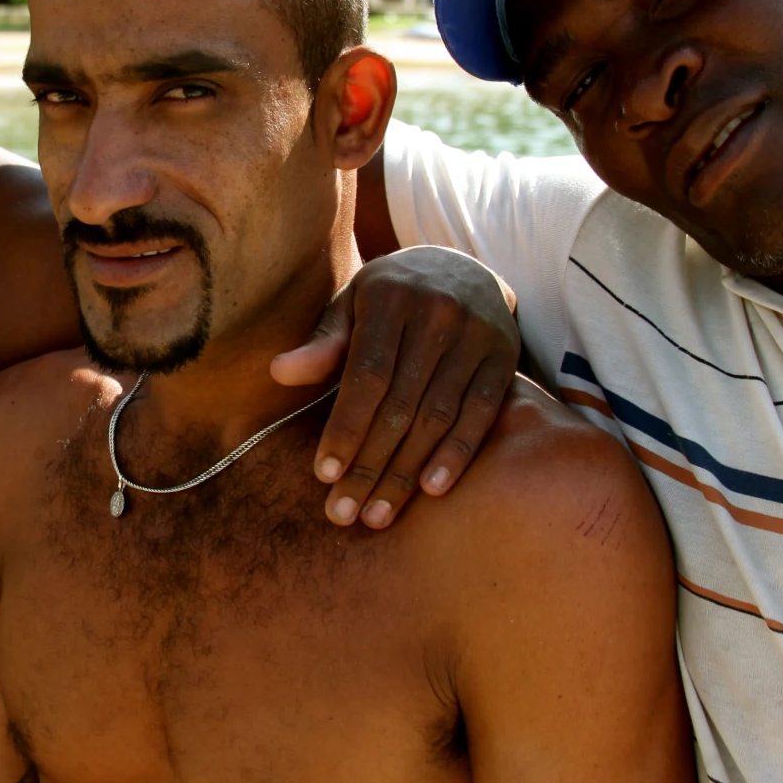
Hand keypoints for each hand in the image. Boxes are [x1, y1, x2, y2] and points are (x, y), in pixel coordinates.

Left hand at [272, 246, 522, 528]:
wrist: (461, 268)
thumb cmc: (390, 298)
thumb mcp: (353, 307)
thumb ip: (323, 345)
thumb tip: (278, 373)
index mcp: (390, 298)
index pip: (366, 376)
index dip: (346, 428)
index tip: (324, 475)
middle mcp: (437, 314)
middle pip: (399, 405)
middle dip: (369, 465)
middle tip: (343, 513)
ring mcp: (476, 336)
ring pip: (437, 417)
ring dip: (406, 472)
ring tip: (377, 514)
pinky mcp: (504, 356)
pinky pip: (481, 413)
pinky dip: (457, 453)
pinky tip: (431, 488)